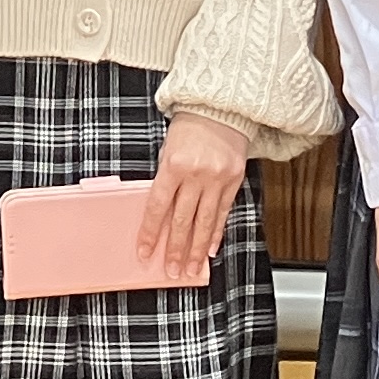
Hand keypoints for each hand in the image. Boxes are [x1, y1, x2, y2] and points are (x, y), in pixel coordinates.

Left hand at [138, 113, 248, 267]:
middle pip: (182, 220)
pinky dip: (215, 233)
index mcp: (173, 165)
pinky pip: (223, 213)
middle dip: (175, 249)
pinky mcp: (233, 181)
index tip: (145, 252)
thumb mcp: (168, 149)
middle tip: (171, 271)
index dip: (150, 233)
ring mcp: (216, 179)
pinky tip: (209, 249)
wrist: (222, 107)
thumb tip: (160, 213)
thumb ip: (165, 179)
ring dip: (196, 250)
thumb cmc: (190, 126)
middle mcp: (196, 174)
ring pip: (204, 223)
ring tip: (191, 269)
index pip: (157, 207)